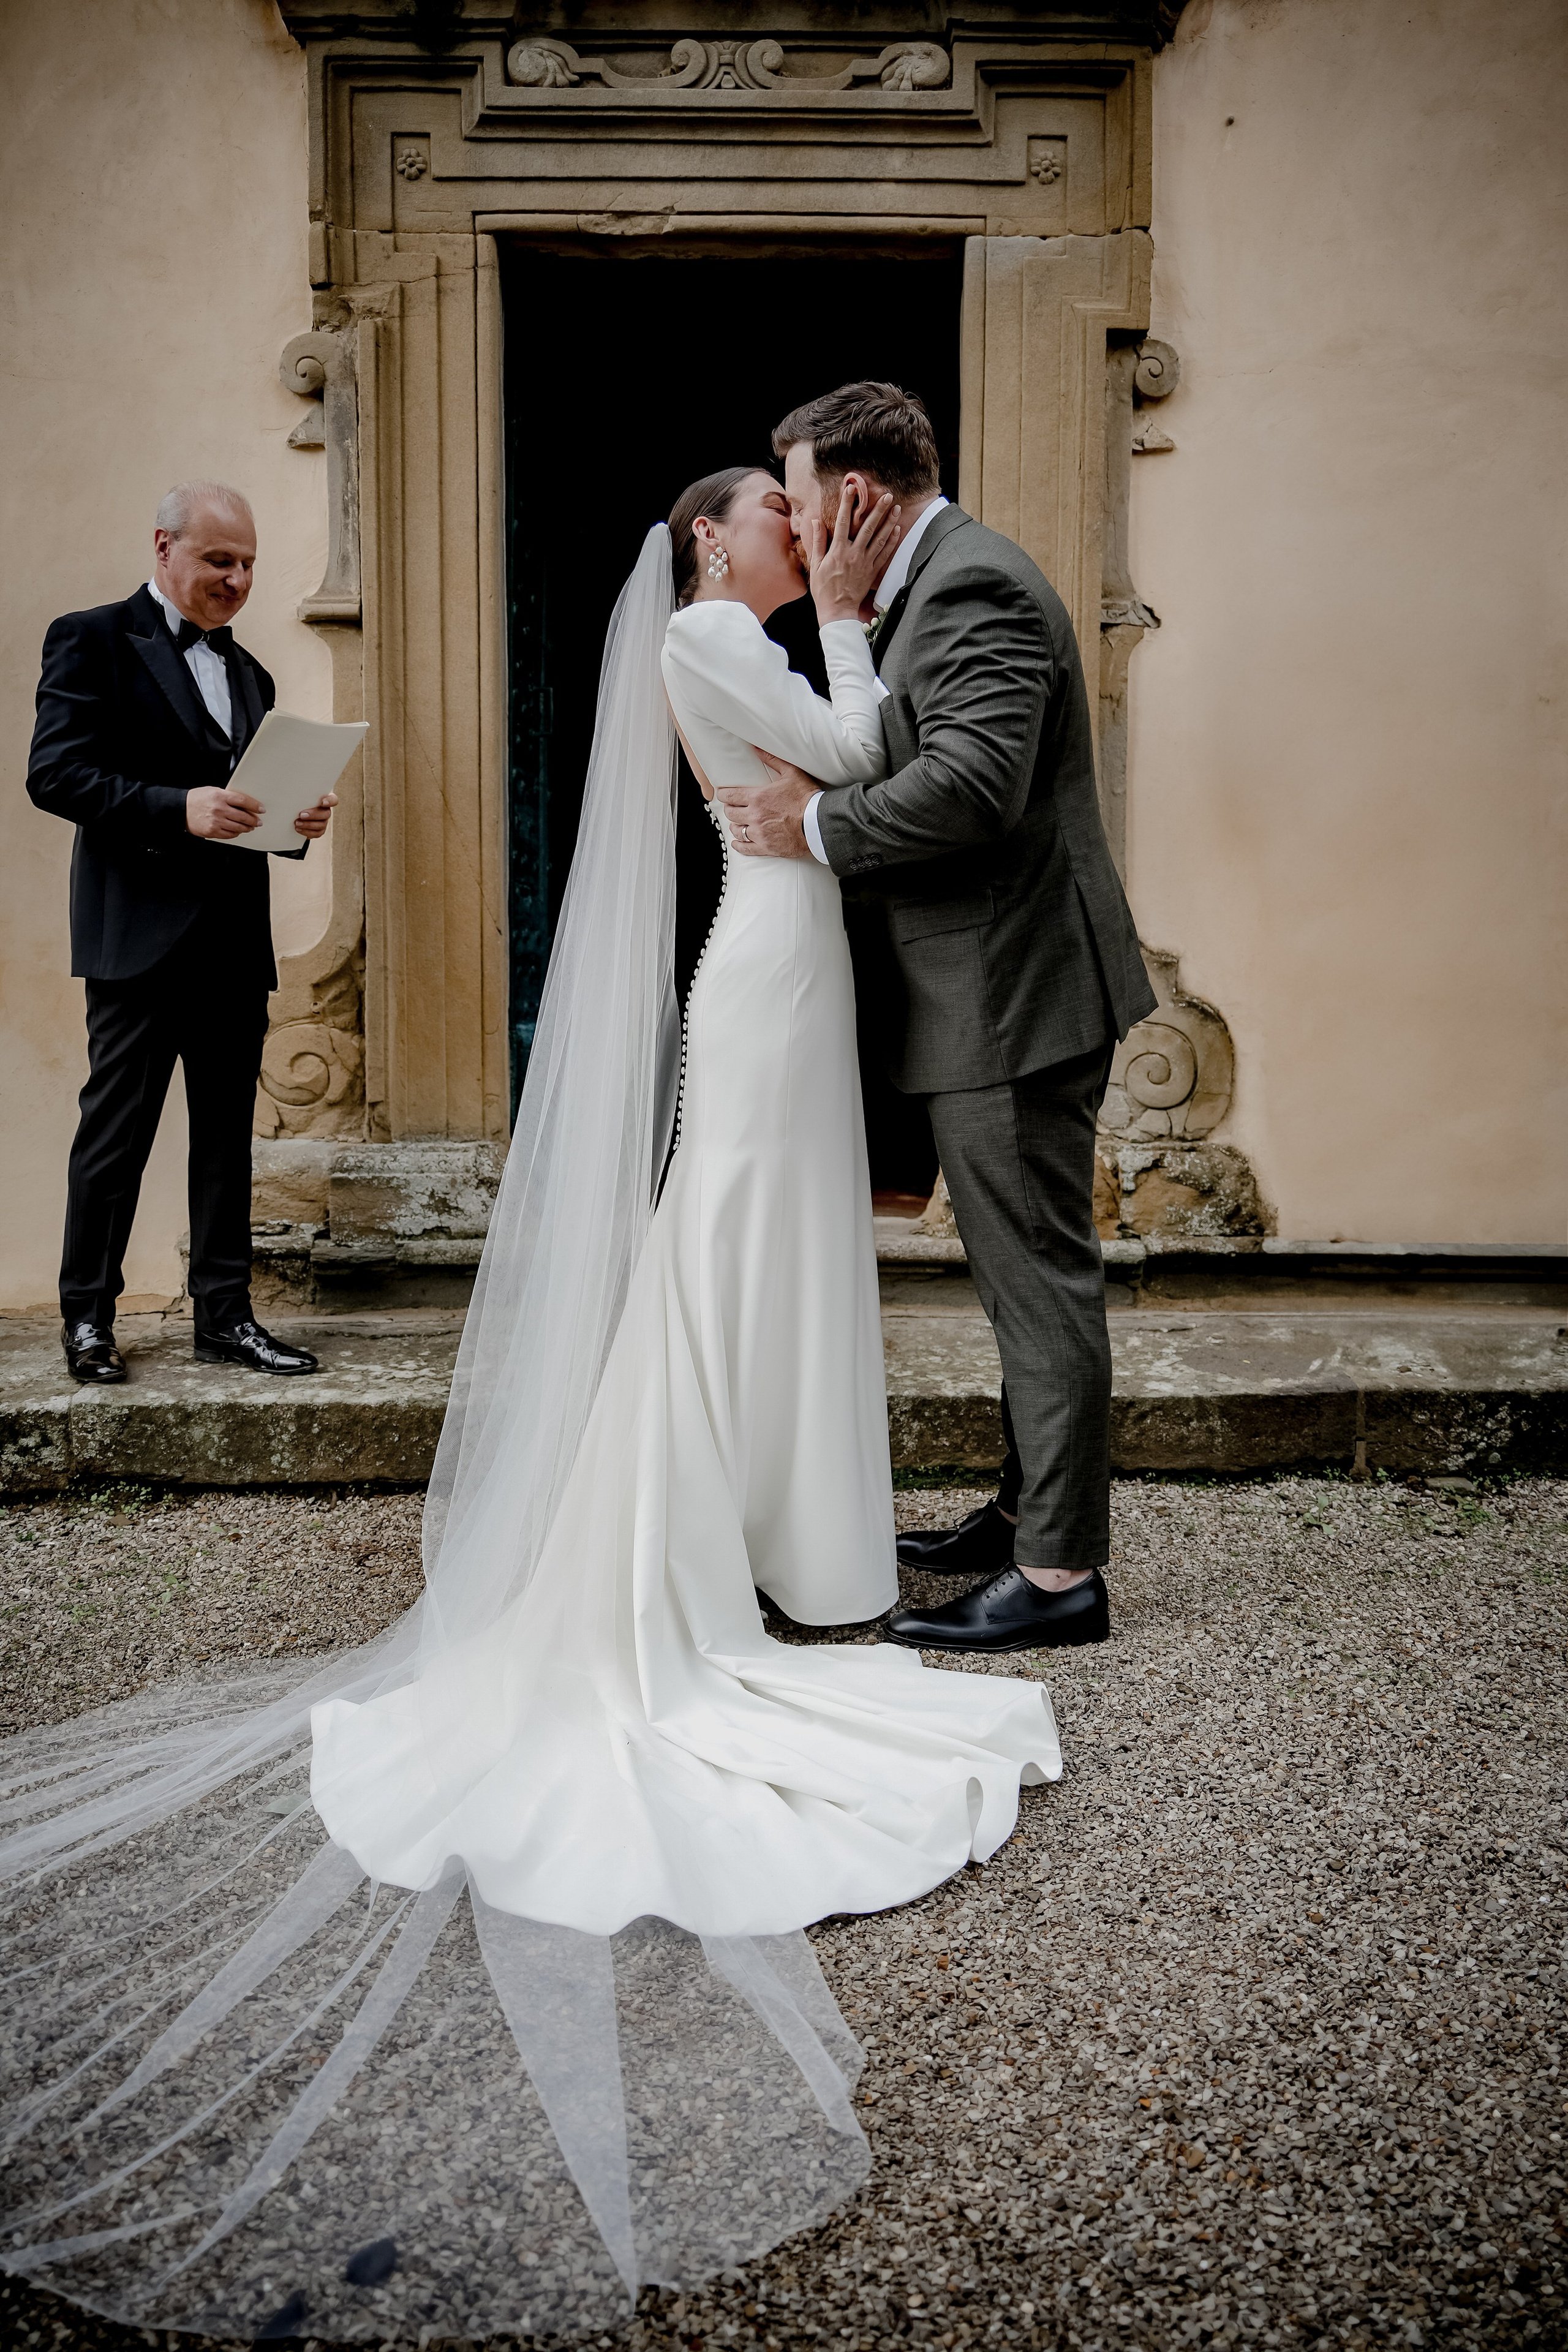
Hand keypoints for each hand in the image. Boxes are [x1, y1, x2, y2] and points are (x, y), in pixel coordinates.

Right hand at [186, 786, 260, 839]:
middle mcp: (219, 809)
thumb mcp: (213, 791)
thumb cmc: (197, 799)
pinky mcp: (212, 832)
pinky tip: (239, 831)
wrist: (181, 809)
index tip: (261, 809)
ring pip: (238, 827)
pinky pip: (230, 835)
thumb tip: (244, 803)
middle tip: (258, 821)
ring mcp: (216, 822)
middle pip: (243, 816)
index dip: (255, 806)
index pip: (243, 801)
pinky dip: (236, 833)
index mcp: (220, 796)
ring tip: (250, 827)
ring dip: (247, 828)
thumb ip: (228, 796)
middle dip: (254, 820)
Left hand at [293, 791, 336, 839]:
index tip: (322, 803)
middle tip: (301, 815)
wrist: (293, 816)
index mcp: (324, 799)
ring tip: (297, 823)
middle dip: (314, 815)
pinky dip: (307, 831)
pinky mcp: (320, 830)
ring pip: (322, 824)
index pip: (333, 800)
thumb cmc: (296, 802)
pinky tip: (298, 829)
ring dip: (308, 824)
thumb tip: (291, 795)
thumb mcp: (298, 798)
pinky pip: (317, 833)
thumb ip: (300, 797)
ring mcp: (324, 821)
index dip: (330, 801)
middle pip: (326, 813)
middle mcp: (326, 810)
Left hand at [717, 752, 822, 858]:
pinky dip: (739, 845)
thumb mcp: (791, 773)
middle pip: (731, 813)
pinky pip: (745, 847)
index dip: (723, 793)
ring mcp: (759, 833)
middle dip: (730, 808)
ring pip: (736, 830)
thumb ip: (772, 760)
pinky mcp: (766, 846)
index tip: (723, 793)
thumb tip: (756, 748)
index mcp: (757, 797)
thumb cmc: (806, 797)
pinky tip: (737, 842)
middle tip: (732, 807)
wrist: (818, 823)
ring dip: (735, 825)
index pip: (729, 795)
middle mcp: (754, 816)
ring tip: (738, 822)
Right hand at [807, 476, 901, 625]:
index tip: (851, 488)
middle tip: (887, 495)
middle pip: (868, 527)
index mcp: (837, 551)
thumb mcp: (816, 565)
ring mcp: (865, 563)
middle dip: (878, 509)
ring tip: (896, 508)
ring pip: (880, 539)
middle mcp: (854, 554)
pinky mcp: (872, 572)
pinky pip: (884, 554)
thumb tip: (816, 521)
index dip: (846, 503)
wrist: (837, 611)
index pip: (842, 521)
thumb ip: (818, 542)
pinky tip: (897, 529)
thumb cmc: (823, 589)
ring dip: (889, 522)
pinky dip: (892, 541)